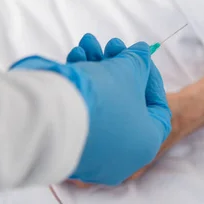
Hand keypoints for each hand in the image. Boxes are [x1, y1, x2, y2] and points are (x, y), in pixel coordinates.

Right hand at [10, 34, 170, 185]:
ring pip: (100, 105)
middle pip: (126, 103)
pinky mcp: (66, 150)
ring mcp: (92, 157)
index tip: (141, 60)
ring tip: (86, 45)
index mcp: (146, 144)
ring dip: (95, 69)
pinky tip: (73, 58)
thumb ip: (139, 60)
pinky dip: (79, 87)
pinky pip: (80, 114)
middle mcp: (122, 157)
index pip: (158, 108)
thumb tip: (141, 53)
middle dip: (118, 68)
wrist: (45, 117)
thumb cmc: (101, 96)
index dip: (151, 79)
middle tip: (111, 46)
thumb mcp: (128, 70)